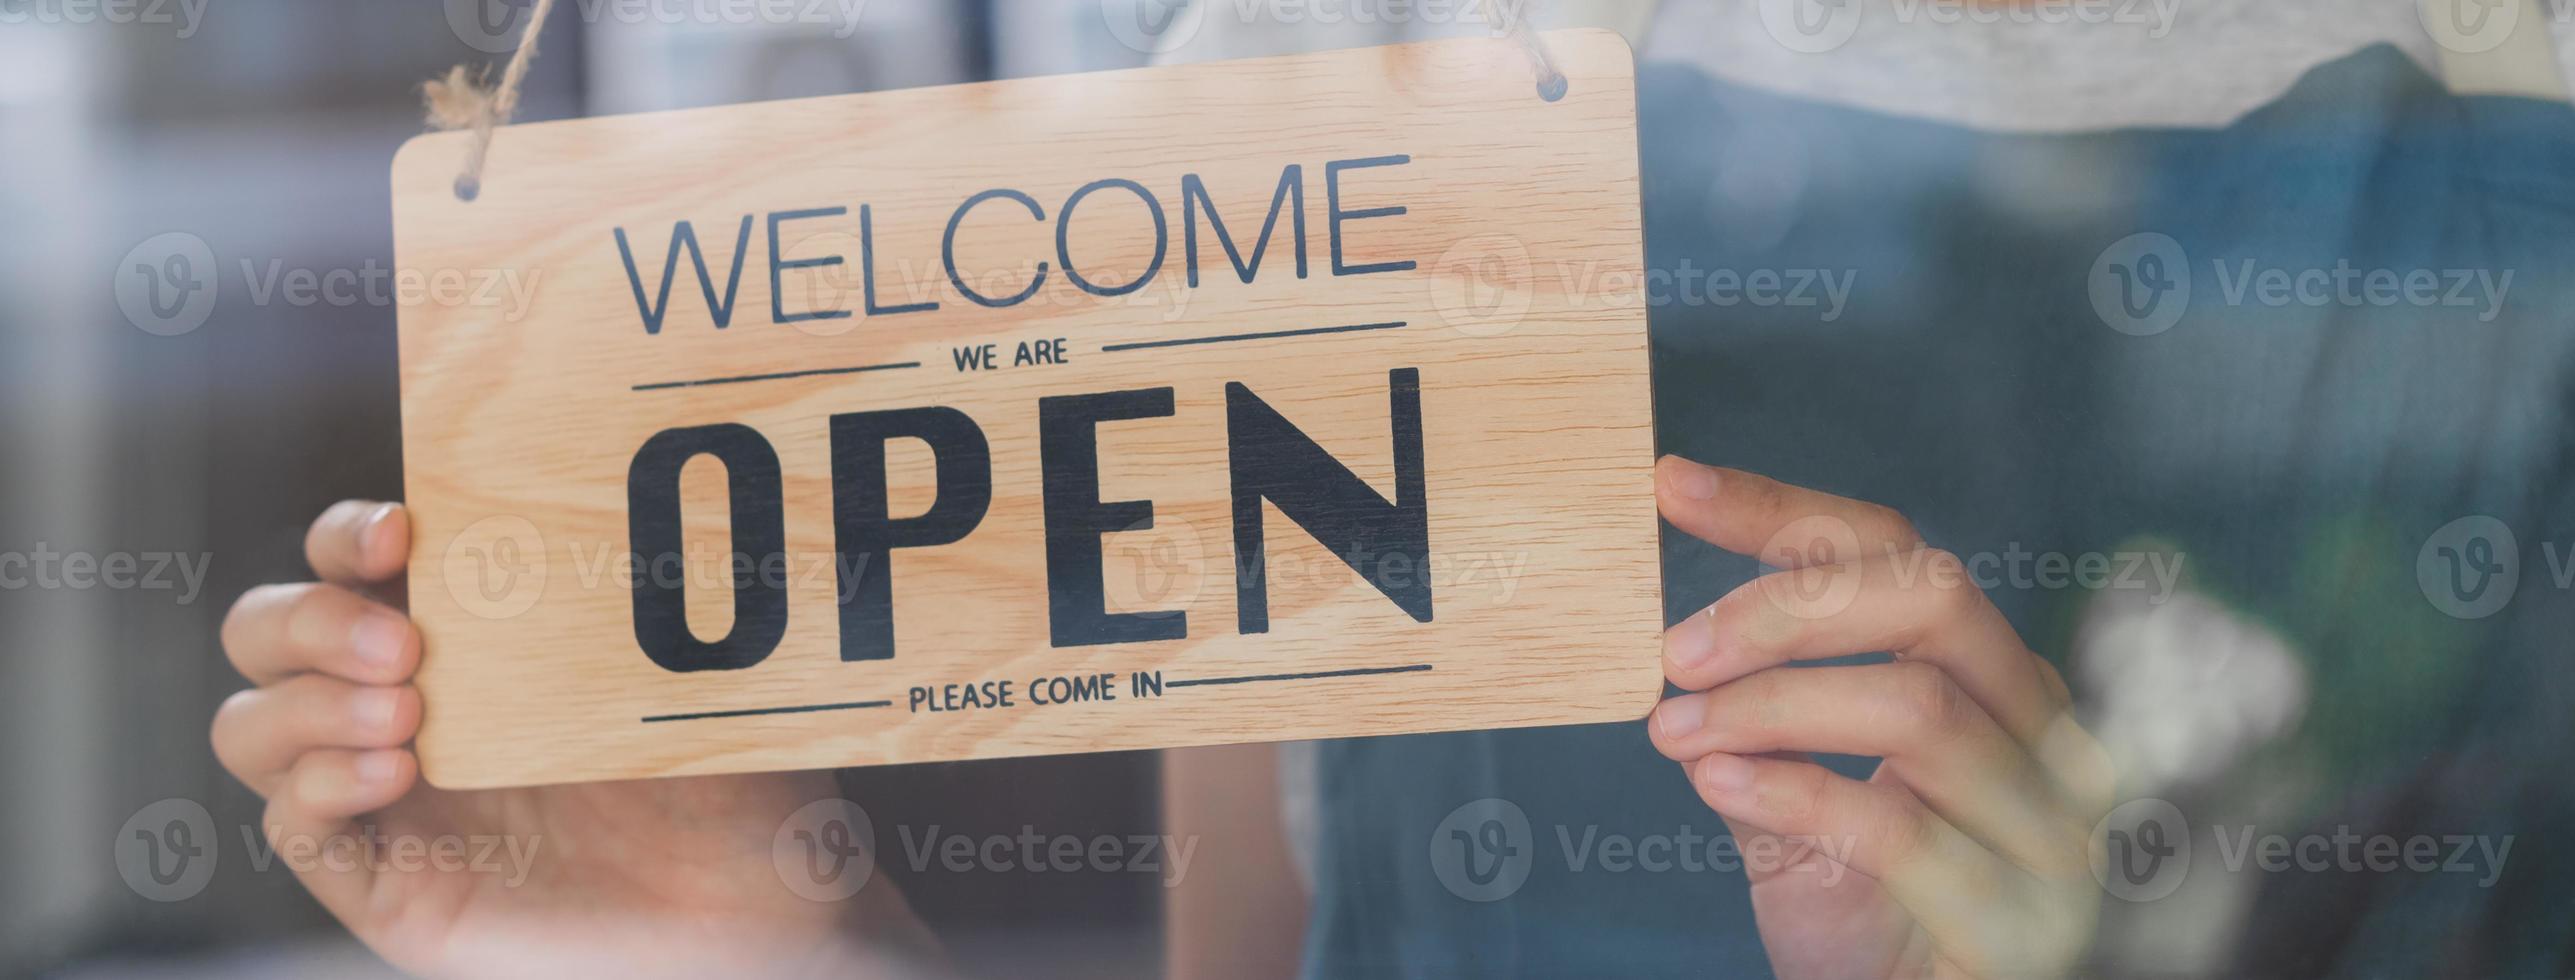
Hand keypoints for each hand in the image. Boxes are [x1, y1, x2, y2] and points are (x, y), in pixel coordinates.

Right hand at [214, 501, 938, 977]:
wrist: (749, 912)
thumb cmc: (726, 783)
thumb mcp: (686, 664)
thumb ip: (639, 582)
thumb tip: (638, 462)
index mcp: (461, 638)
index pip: (351, 559)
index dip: (348, 534)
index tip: (404, 529)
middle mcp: (402, 705)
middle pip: (264, 629)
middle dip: (308, 616)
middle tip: (404, 643)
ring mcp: (383, 796)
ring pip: (250, 726)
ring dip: (308, 705)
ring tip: (409, 717)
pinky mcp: (383, 883)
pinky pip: (292, 826)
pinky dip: (320, 787)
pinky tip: (396, 772)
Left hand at [1646, 458, 2116, 979]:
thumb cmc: (1863, 922)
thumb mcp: (1789, 807)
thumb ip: (1753, 728)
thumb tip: (1674, 647)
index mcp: (1992, 683)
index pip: (1899, 553)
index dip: (1782, 511)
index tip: (1671, 485)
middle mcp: (2043, 735)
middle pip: (1933, 598)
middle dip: (1786, 608)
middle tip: (1675, 652)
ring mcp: (2047, 823)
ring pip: (1915, 706)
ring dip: (1768, 708)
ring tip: (1674, 731)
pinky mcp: (2020, 915)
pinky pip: (1901, 826)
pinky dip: (1793, 791)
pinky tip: (1717, 783)